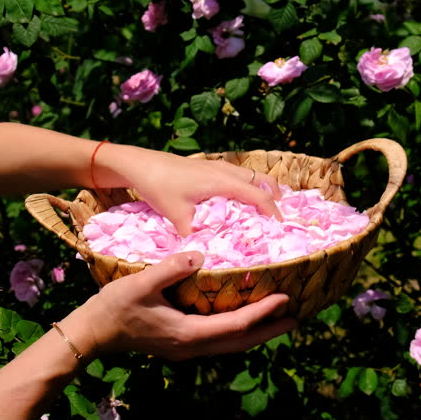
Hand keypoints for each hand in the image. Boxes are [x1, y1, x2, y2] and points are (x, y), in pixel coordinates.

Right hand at [80, 251, 297, 360]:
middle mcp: (193, 347)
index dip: (263, 313)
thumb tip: (200, 254)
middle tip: (297, 316)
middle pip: (241, 343)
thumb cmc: (114, 307)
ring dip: (257, 332)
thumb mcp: (141, 283)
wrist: (92, 333)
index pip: (236, 326)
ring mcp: (187, 348)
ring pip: (231, 345)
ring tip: (279, 318)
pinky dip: (238, 331)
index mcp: (189, 334)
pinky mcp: (181, 344)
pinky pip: (219, 340)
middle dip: (270, 330)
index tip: (286, 299)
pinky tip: (244, 318)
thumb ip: (171, 268)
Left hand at [104, 145, 282, 235]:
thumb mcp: (176, 215)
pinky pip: (238, 175)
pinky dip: (247, 186)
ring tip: (265, 210)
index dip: (273, 213)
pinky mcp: (208, 167)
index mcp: (223, 181)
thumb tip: (207, 256)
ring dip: (262, 189)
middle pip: (262, 180)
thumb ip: (194, 235)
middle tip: (279, 218)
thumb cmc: (160, 186)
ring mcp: (217, 166)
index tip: (280, 230)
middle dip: (275, 197)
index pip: (259, 197)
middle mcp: (225, 171)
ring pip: (251, 175)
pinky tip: (239, 201)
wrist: (140, 164)